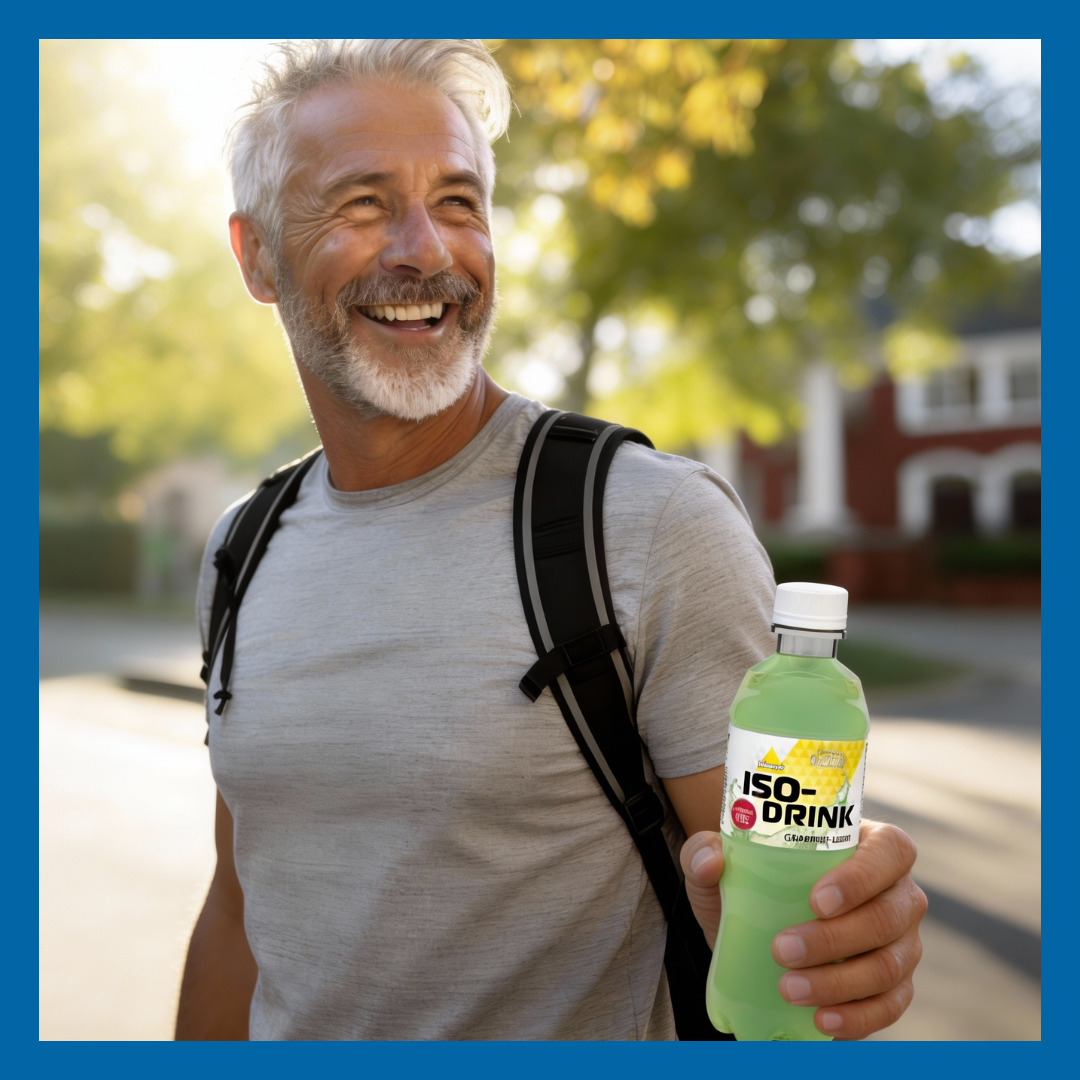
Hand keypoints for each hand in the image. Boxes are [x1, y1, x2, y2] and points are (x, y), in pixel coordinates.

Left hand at [680, 818, 926, 1039]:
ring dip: (839, 983)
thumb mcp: (722, 857)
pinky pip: (891, 1006)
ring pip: (890, 965)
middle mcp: (897, 892)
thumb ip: (705, 849)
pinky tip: (822, 1021)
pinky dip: (858, 1018)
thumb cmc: (752, 876)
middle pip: (889, 916)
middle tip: (782, 950)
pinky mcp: (895, 985)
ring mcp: (902, 941)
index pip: (889, 852)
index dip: (862, 877)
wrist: (755, 922)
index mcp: (870, 845)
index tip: (816, 901)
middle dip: (836, 939)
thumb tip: (710, 861)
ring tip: (789, 988)